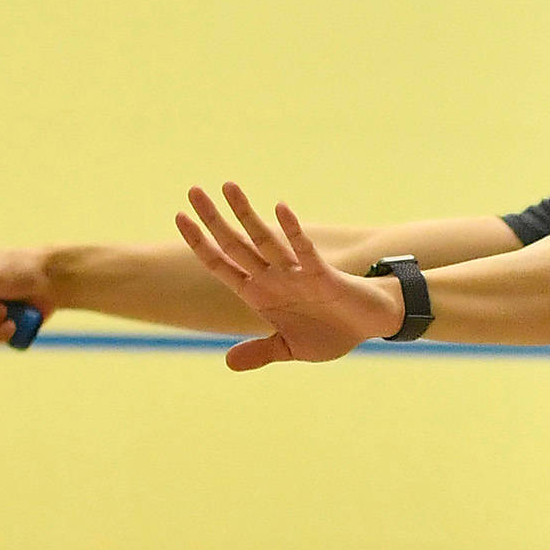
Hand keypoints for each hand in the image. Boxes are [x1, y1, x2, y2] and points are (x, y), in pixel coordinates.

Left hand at [175, 183, 401, 370]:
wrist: (369, 326)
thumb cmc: (330, 332)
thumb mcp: (290, 348)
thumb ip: (261, 352)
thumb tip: (229, 363)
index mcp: (259, 294)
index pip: (221, 264)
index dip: (200, 244)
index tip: (180, 218)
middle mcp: (272, 278)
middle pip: (235, 245)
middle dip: (213, 220)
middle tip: (192, 191)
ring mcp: (295, 273)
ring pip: (264, 239)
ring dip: (246, 214)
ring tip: (228, 186)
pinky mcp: (321, 273)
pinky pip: (304, 249)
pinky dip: (292, 230)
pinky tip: (280, 209)